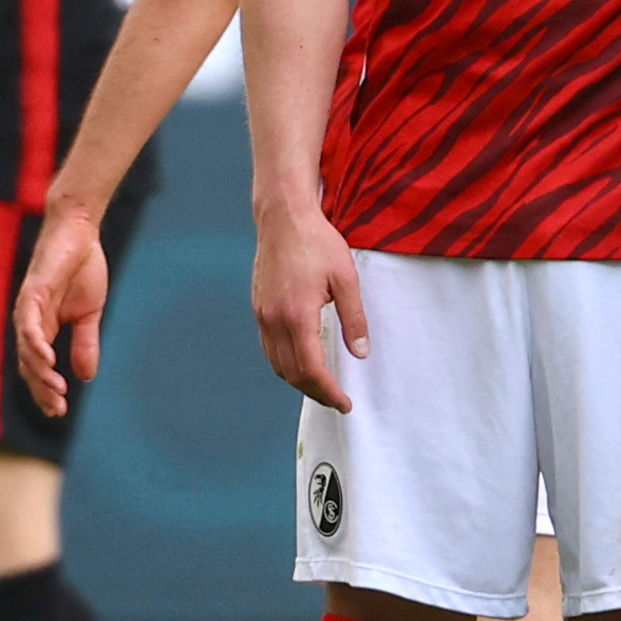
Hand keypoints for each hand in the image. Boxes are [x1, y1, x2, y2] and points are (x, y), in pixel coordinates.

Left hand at [13, 198, 107, 418]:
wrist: (80, 233)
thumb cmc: (82, 268)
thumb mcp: (89, 314)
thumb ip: (84, 343)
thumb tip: (86, 377)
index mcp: (42, 328)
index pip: (37, 368)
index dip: (45, 390)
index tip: (59, 411)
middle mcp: (30, 322)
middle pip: (28, 365)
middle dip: (41, 389)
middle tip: (56, 408)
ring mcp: (28, 308)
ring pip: (27, 349)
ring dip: (40, 373)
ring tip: (57, 391)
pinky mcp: (32, 293)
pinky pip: (29, 323)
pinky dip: (36, 344)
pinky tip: (49, 361)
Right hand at [252, 201, 368, 410]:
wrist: (283, 217)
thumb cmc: (316, 242)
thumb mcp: (346, 278)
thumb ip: (354, 318)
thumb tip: (361, 352)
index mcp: (298, 315)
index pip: (311, 369)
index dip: (328, 392)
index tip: (344, 403)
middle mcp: (274, 319)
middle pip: (291, 373)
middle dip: (315, 392)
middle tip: (337, 399)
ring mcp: (263, 314)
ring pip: (277, 364)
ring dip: (299, 381)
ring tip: (322, 385)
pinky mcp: (259, 307)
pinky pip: (269, 347)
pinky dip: (285, 363)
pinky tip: (302, 360)